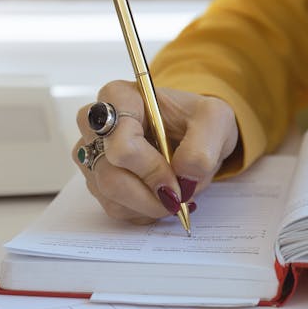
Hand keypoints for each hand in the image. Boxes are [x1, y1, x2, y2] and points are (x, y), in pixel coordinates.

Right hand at [73, 80, 238, 223]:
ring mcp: (92, 153)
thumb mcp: (215, 121)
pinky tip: (160, 196)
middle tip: (178, 196)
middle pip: (110, 174)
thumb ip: (202, 147)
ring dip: (149, 204)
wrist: (193, 134)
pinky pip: (114, 207)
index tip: (178, 180)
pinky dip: (143, 211)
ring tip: (174, 192)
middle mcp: (97, 124)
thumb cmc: (196, 119)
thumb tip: (184, 176)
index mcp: (119, 97)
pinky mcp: (95, 179)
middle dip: (150, 194)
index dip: (151, 169)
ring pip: (110, 195)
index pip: (121, 143)